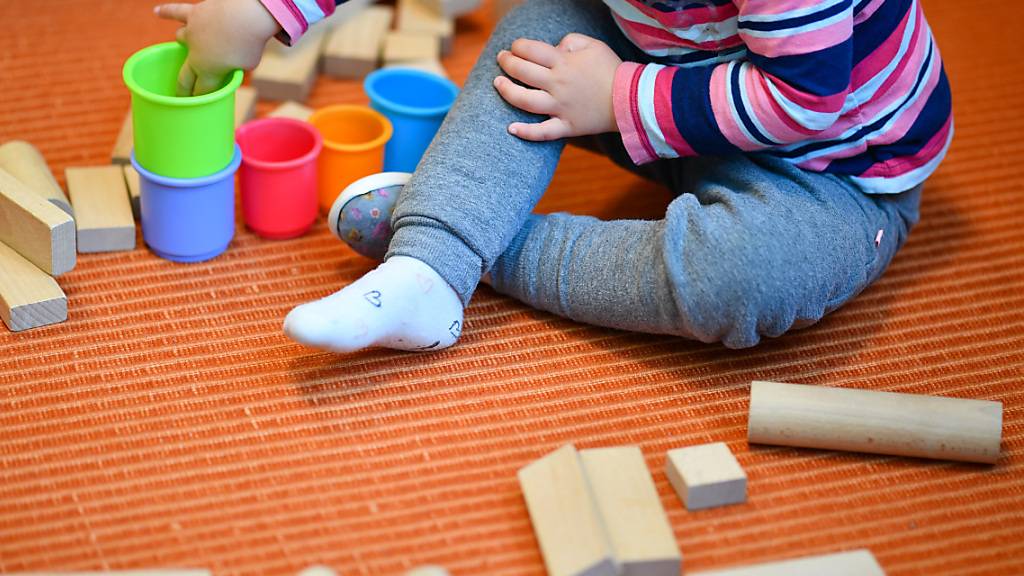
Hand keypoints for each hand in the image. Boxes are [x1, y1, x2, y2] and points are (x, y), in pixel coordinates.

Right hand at [155, 0, 279, 95]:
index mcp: (209, 72)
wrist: (246, 15)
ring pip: (181, 39)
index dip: (199, 99)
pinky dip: (166, 12)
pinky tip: (158, 12)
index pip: (200, 91)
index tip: (198, 105)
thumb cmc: (251, 42)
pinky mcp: (194, 14)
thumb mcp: (248, 64)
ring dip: (183, 43)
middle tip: (183, 95)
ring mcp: (192, 33)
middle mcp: (195, 54)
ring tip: (181, 43)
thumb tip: (233, 64)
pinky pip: (176, 12)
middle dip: (184, 89)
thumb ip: (237, 67)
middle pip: (185, 76)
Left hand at [494, 33, 620, 140]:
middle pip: (522, 72)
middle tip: (501, 59)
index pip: (530, 50)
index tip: (514, 47)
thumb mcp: (593, 45)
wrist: (631, 99)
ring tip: (498, 83)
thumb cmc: (611, 69)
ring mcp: (560, 107)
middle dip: (507, 62)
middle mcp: (558, 84)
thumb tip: (554, 48)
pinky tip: (511, 128)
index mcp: (564, 62)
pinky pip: (543, 132)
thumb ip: (570, 41)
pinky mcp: (567, 126)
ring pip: (525, 100)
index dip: (517, 46)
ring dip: (507, 91)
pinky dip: (526, 132)